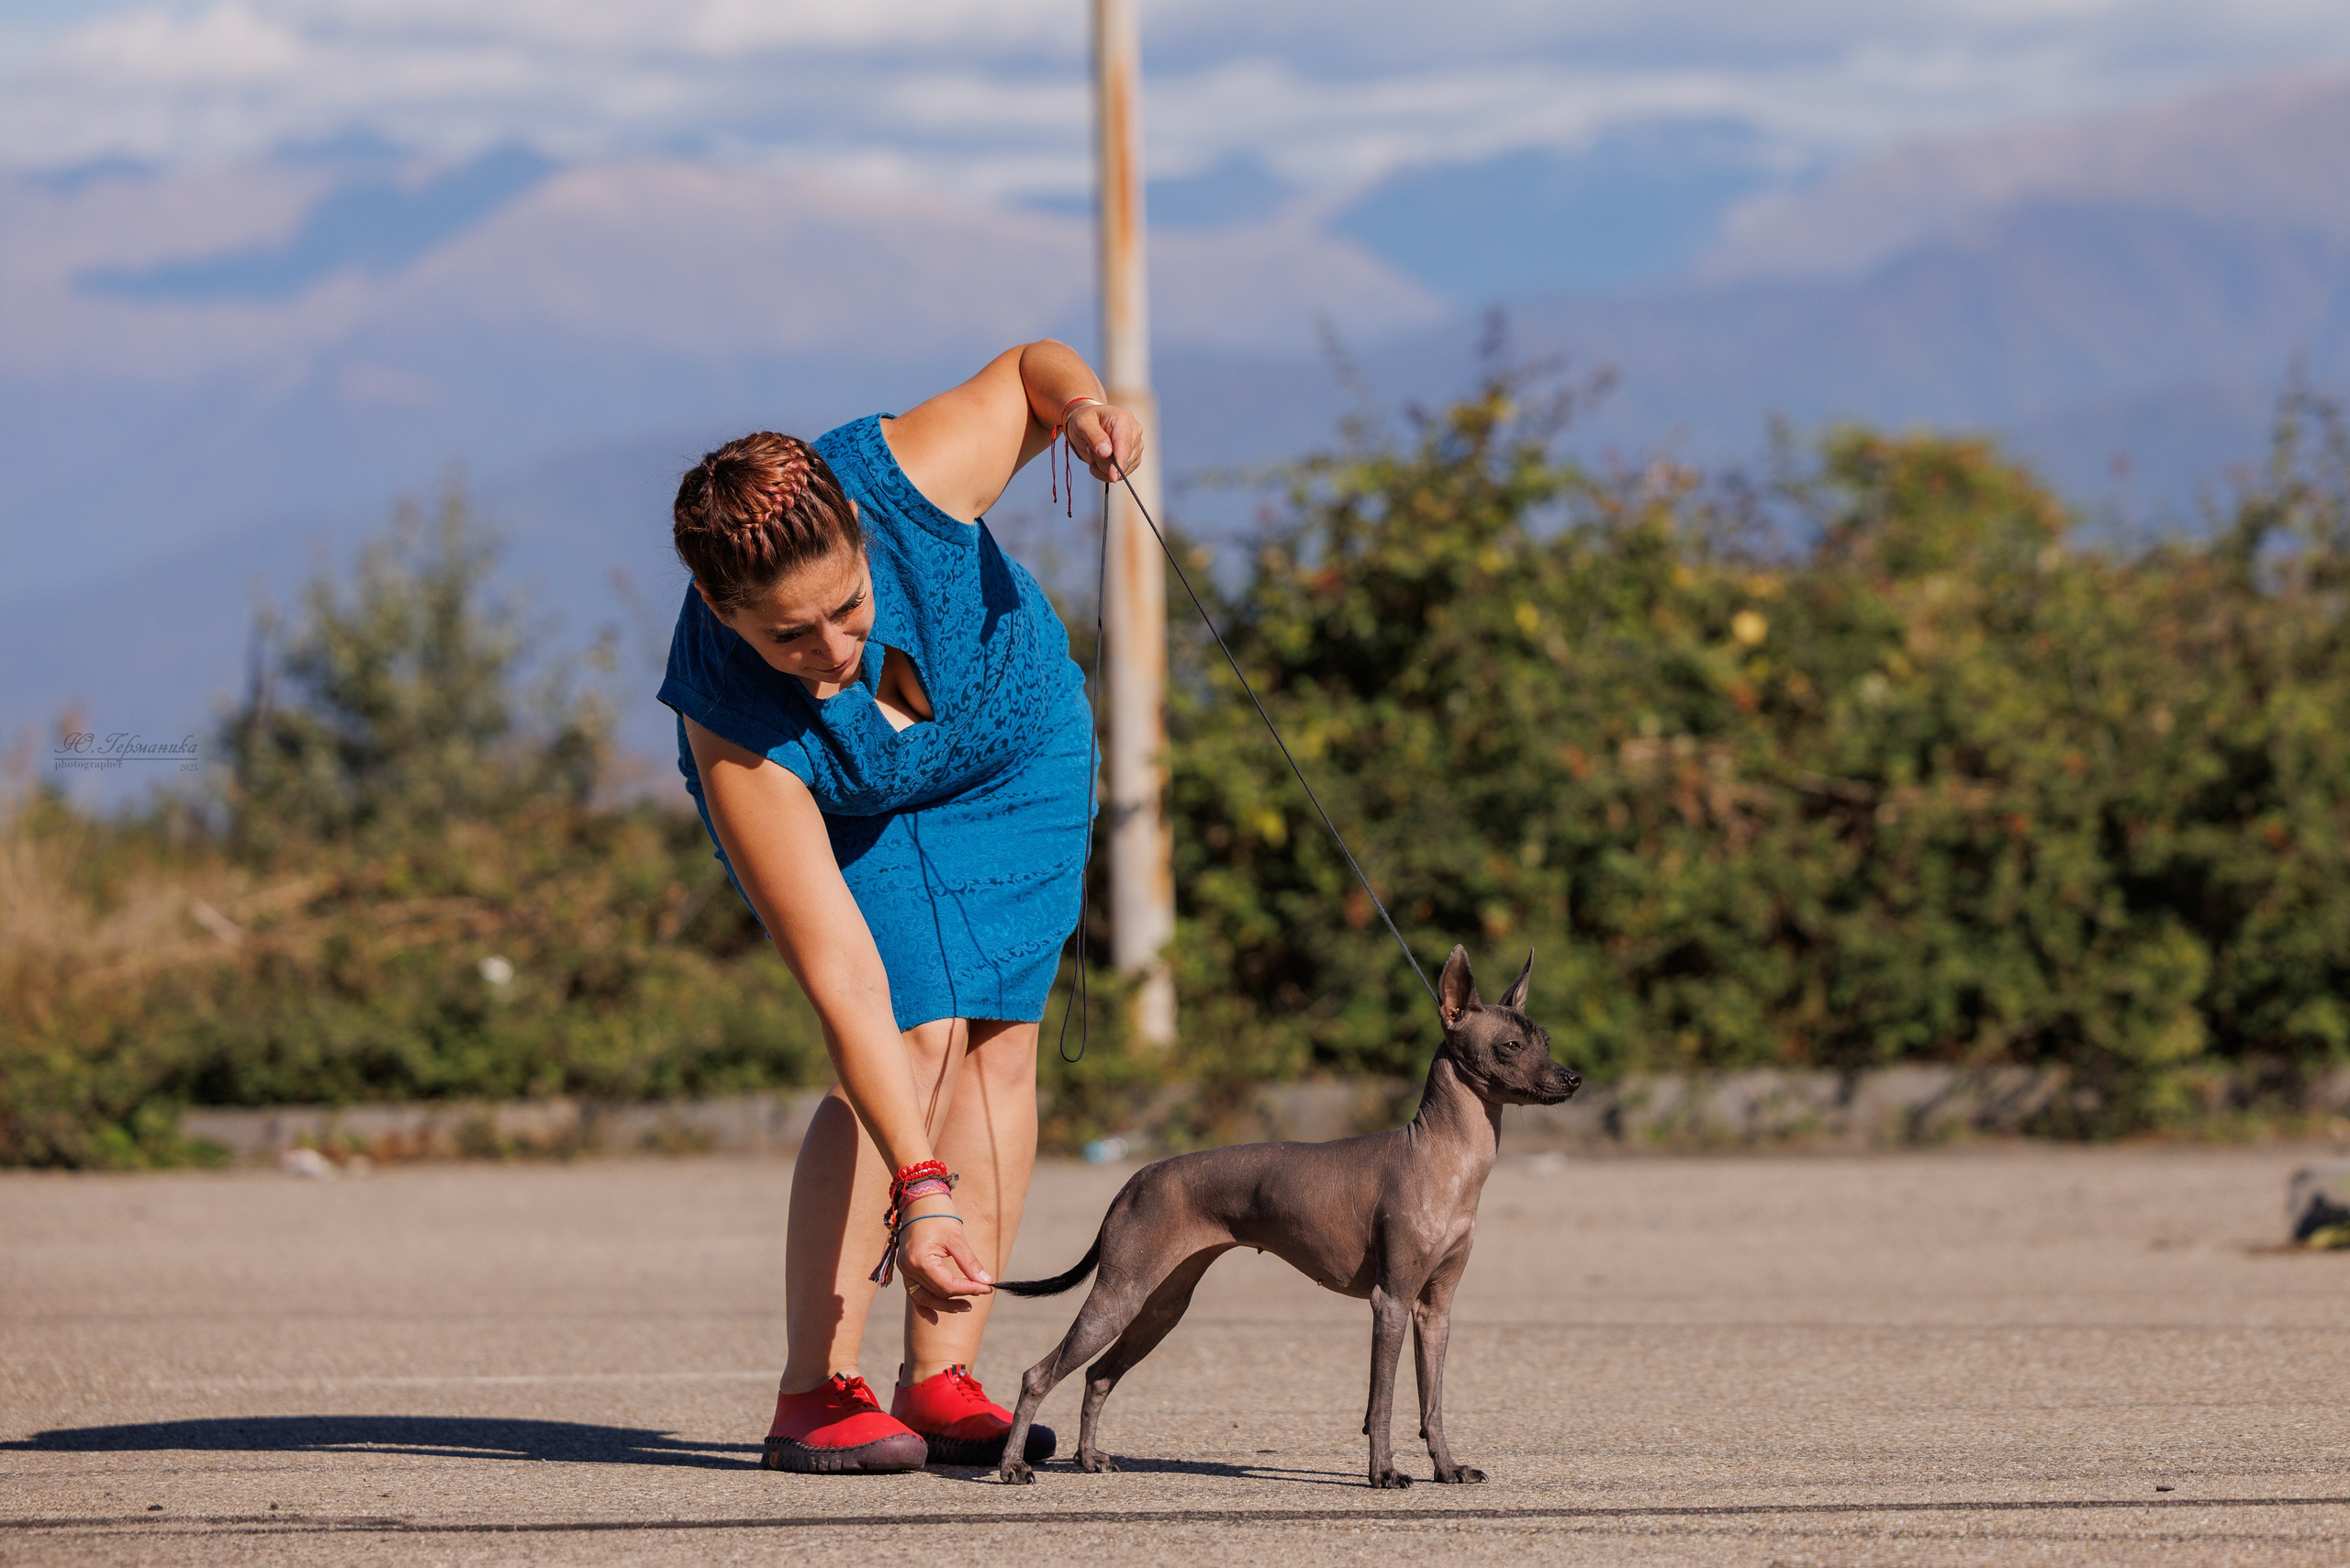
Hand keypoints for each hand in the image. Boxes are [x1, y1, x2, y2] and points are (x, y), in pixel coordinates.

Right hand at [897, 1203, 992, 1320]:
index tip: (987, 1288)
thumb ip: (970, 1263)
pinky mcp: (906, 1268)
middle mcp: (909, 1268)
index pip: (947, 1286)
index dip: (968, 1289)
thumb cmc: (938, 1214)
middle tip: (980, 1295)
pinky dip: (924, 1305)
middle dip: (958, 1298)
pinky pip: (914, 1292)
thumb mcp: (957, 1238)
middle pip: (936, 1294)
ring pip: (923, 1297)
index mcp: (920, 1260)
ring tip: (965, 1306)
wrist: (920, 1198)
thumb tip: (985, 1282)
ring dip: (943, 1305)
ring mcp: (905, 1269)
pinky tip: (935, 1317)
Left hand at [1066, 402, 1144, 484]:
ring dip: (1103, 466)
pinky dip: (1105, 473)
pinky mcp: (1133, 458)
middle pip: (1124, 459)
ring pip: (1123, 469)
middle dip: (1102, 460)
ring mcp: (1135, 446)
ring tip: (1094, 451)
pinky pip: (1121, 475)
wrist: (1087, 424)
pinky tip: (1097, 462)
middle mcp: (1134, 432)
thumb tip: (1106, 452)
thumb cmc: (1085, 420)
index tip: (1113, 476)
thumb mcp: (1082, 424)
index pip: (1125, 444)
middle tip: (1090, 448)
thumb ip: (1094, 436)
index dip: (1119, 462)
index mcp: (1123, 419)